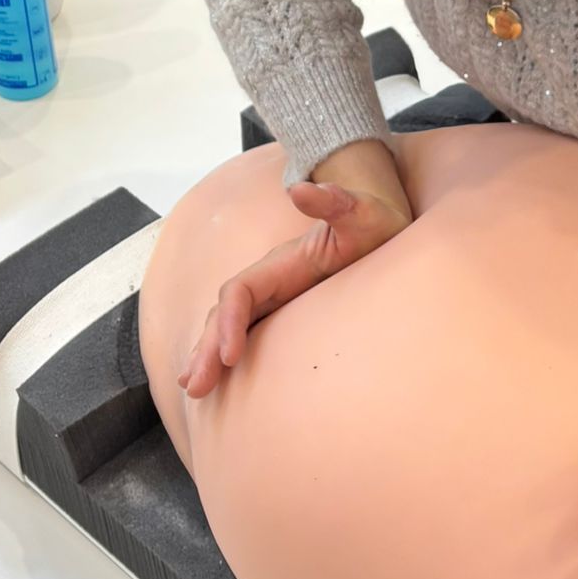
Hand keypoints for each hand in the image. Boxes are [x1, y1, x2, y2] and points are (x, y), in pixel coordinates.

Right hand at [179, 181, 410, 397]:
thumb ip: (333, 201)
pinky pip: (248, 336)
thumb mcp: (361, 212)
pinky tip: (219, 383)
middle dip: (207, 348)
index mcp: (280, 262)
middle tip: (195, 387)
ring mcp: (275, 299)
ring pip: (228, 326)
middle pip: (225, 313)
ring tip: (194, 389)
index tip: (231, 356)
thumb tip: (299, 189)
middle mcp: (270, 281)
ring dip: (208, 356)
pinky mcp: (285, 314)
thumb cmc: (374, 223)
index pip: (240, 291)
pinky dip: (227, 357)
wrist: (383, 230)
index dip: (229, 320)